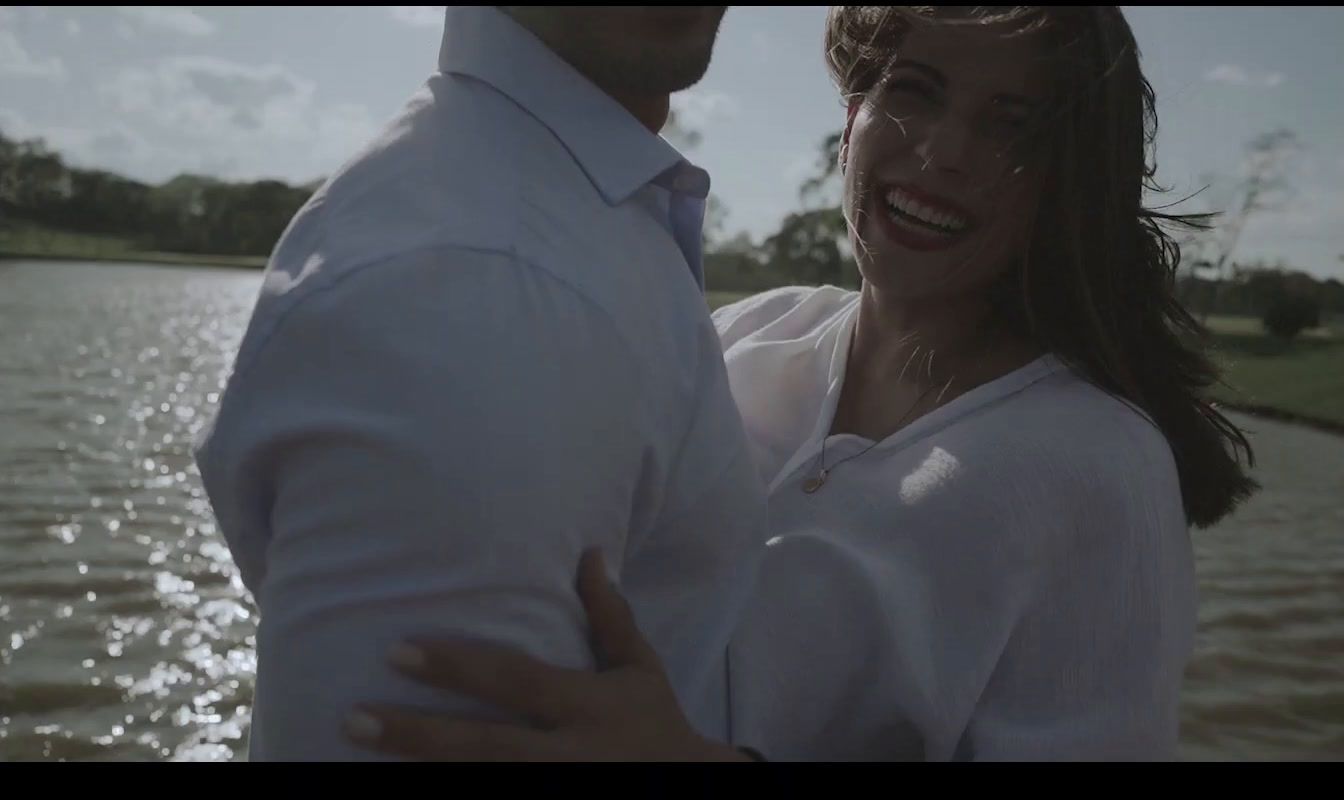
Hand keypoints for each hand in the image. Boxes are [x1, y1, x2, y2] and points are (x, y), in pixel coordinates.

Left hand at [343, 549, 753, 761]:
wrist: (694, 786)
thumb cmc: (656, 723)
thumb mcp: (639, 669)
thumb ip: (610, 616)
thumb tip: (590, 552)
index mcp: (586, 706)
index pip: (514, 681)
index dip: (457, 667)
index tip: (398, 652)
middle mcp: (568, 753)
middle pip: (485, 745)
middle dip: (417, 734)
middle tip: (352, 718)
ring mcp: (558, 787)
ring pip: (482, 781)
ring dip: (421, 770)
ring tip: (358, 753)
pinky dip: (451, 792)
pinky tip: (401, 785)